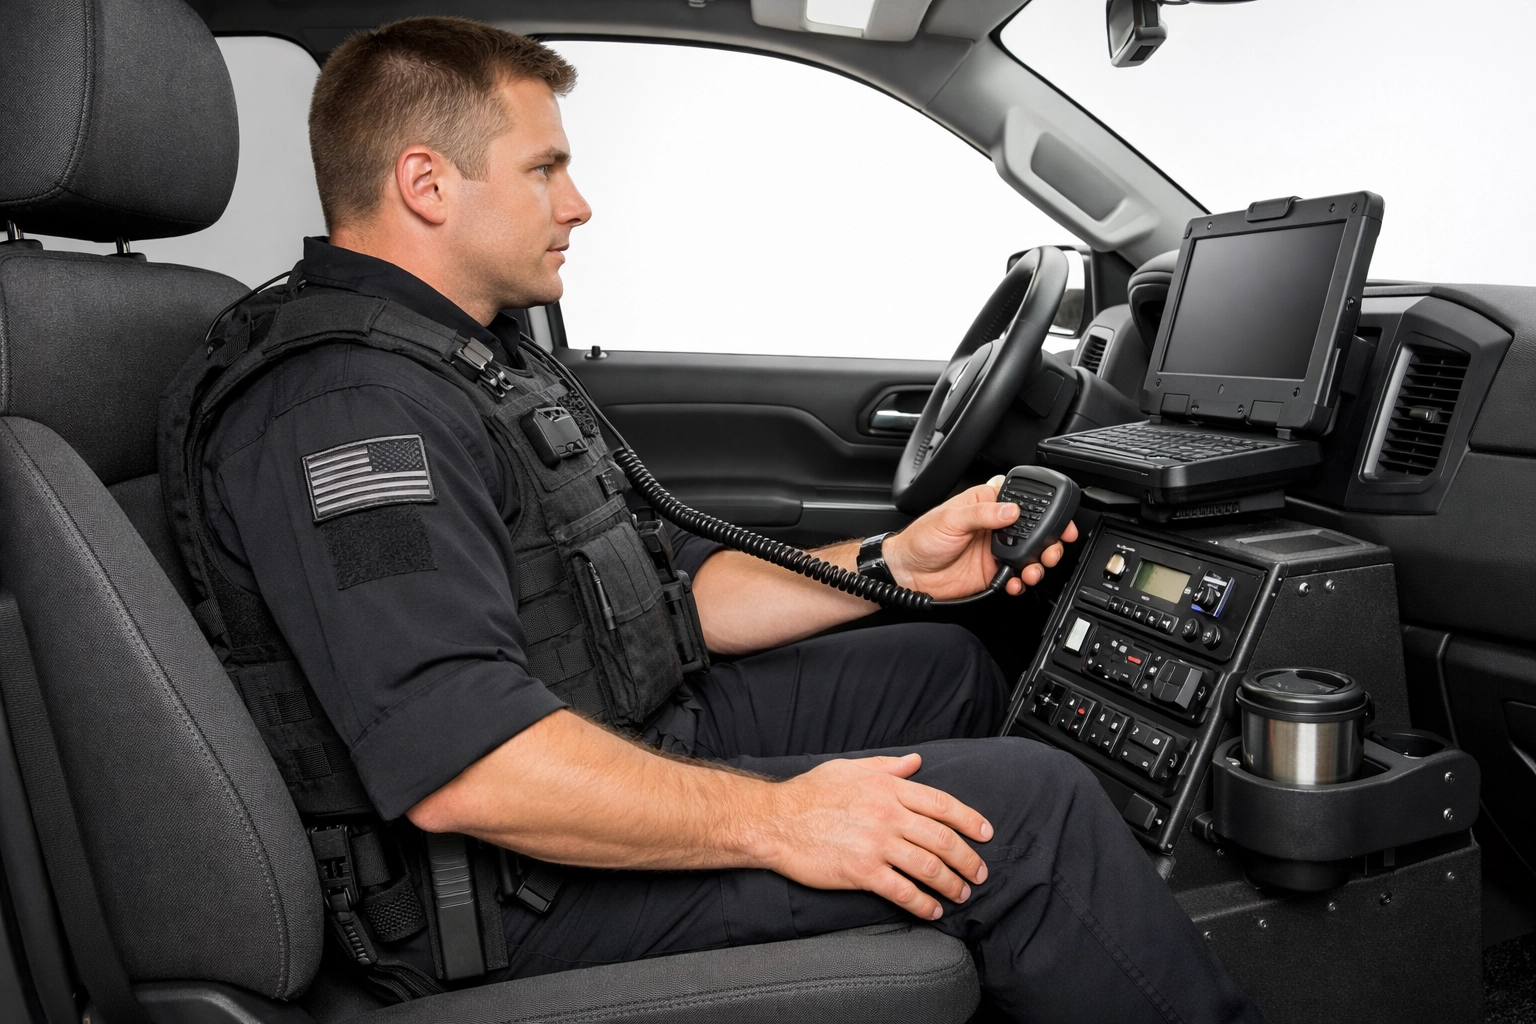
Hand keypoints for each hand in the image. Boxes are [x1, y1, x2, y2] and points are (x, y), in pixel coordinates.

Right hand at [750, 754, 991, 919]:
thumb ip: (887, 767)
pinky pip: (903, 891)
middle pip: (943, 839)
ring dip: (951, 884)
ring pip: (929, 867)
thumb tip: (915, 762)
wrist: (776, 820)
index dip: (970, 821)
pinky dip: (923, 904)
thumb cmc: (809, 793)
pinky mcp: (862, 871)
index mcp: (888, 789)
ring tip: (960, 894)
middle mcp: (889, 815)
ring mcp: (877, 844)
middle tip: (979, 873)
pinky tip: (931, 910)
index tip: (985, 834)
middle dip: (968, 860)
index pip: (943, 805)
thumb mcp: (850, 768)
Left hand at [882, 475, 1078, 598]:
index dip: (1042, 507)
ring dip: (1038, 564)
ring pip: (1030, 556)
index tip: (1057, 518)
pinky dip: (1022, 582)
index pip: (1020, 500)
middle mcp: (994, 527)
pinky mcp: (993, 573)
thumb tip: (1010, 510)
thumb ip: (982, 514)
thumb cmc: (922, 538)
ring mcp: (995, 551)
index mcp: (985, 505)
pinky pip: (1016, 577)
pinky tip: (1017, 582)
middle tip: (1052, 549)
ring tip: (1035, 569)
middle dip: (1049, 541)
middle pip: (1033, 531)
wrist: (908, 573)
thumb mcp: (950, 519)